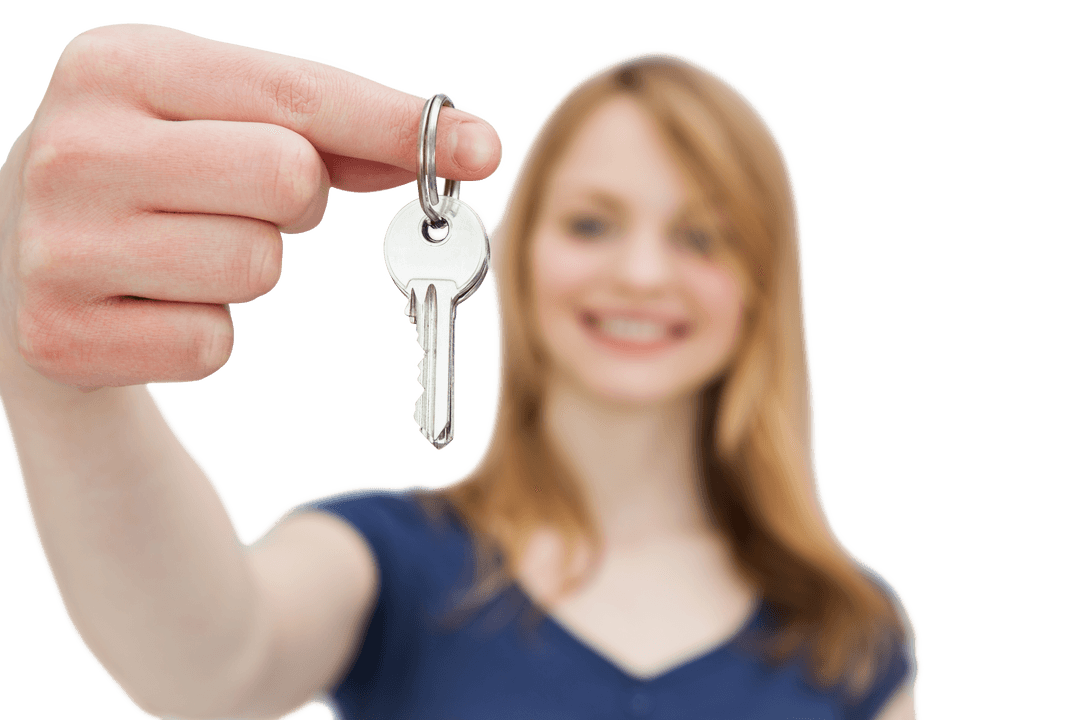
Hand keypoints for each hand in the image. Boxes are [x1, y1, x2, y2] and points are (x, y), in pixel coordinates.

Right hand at [0, 23, 500, 389]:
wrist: (25, 260)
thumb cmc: (159, 172)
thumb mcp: (228, 118)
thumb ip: (343, 127)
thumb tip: (469, 145)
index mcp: (119, 64)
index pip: (300, 95)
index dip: (399, 125)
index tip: (479, 148)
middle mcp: (75, 147)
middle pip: (290, 181)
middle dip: (297, 202)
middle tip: (247, 201)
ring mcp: (59, 247)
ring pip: (258, 267)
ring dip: (251, 266)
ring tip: (187, 248)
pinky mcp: (62, 337)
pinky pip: (214, 344)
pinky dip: (209, 332)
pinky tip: (156, 304)